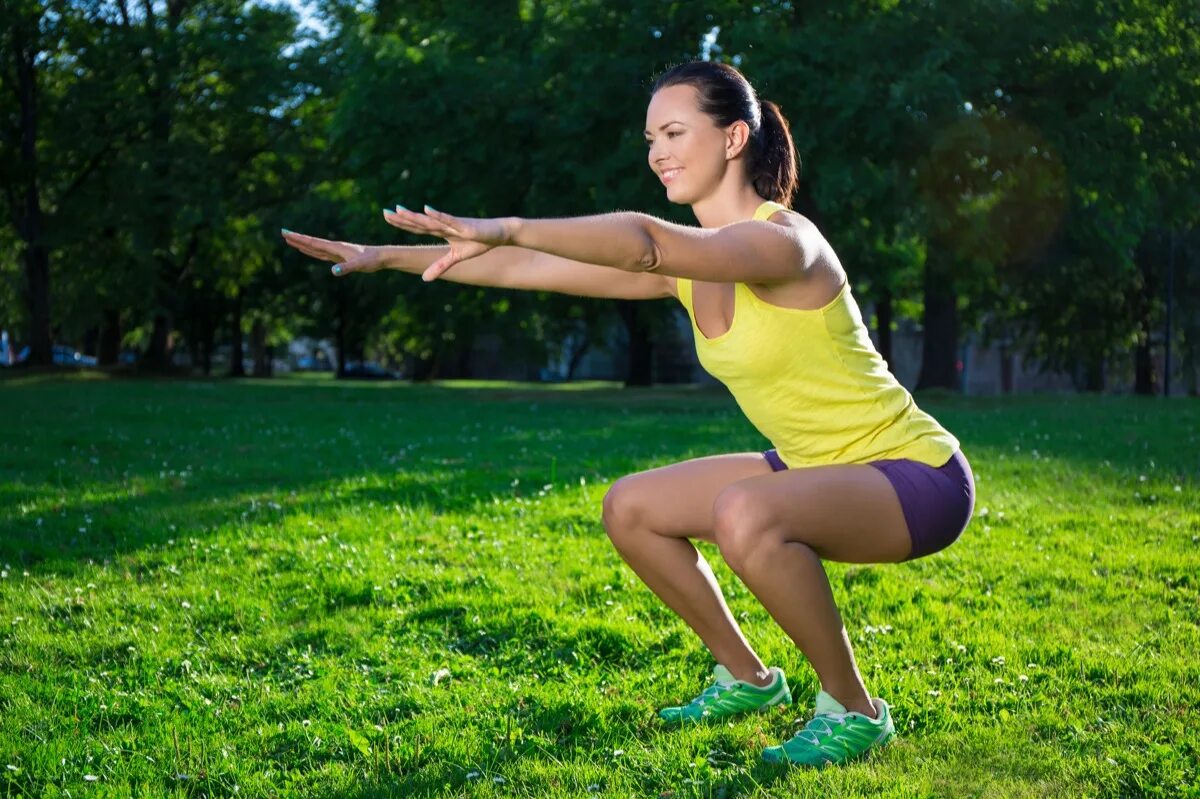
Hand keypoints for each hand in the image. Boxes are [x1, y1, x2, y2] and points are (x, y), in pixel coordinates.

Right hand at [280, 230, 383, 275]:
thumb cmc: (371, 260)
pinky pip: (322, 253)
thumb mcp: (359, 265)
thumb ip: (346, 268)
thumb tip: (333, 271)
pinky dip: (313, 251)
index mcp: (335, 247)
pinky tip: (310, 251)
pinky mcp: (340, 257)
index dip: (299, 239)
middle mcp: (334, 247)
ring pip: (315, 248)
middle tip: (283, 233)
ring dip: (303, 244)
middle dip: (297, 239)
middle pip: (311, 243)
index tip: (286, 233)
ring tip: (291, 241)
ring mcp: (336, 252)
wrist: (381, 257)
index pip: (313, 242)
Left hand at [383, 204, 512, 281]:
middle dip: (402, 218)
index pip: (417, 227)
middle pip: (420, 222)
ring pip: (431, 220)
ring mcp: (453, 224)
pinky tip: (427, 209)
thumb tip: (423, 279)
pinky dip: (438, 215)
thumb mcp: (456, 257)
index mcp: (441, 232)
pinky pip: (449, 220)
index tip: (386, 216)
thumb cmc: (478, 242)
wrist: (499, 233)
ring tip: (400, 210)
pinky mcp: (465, 225)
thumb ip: (440, 266)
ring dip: (416, 216)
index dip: (402, 223)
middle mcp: (444, 225)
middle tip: (384, 212)